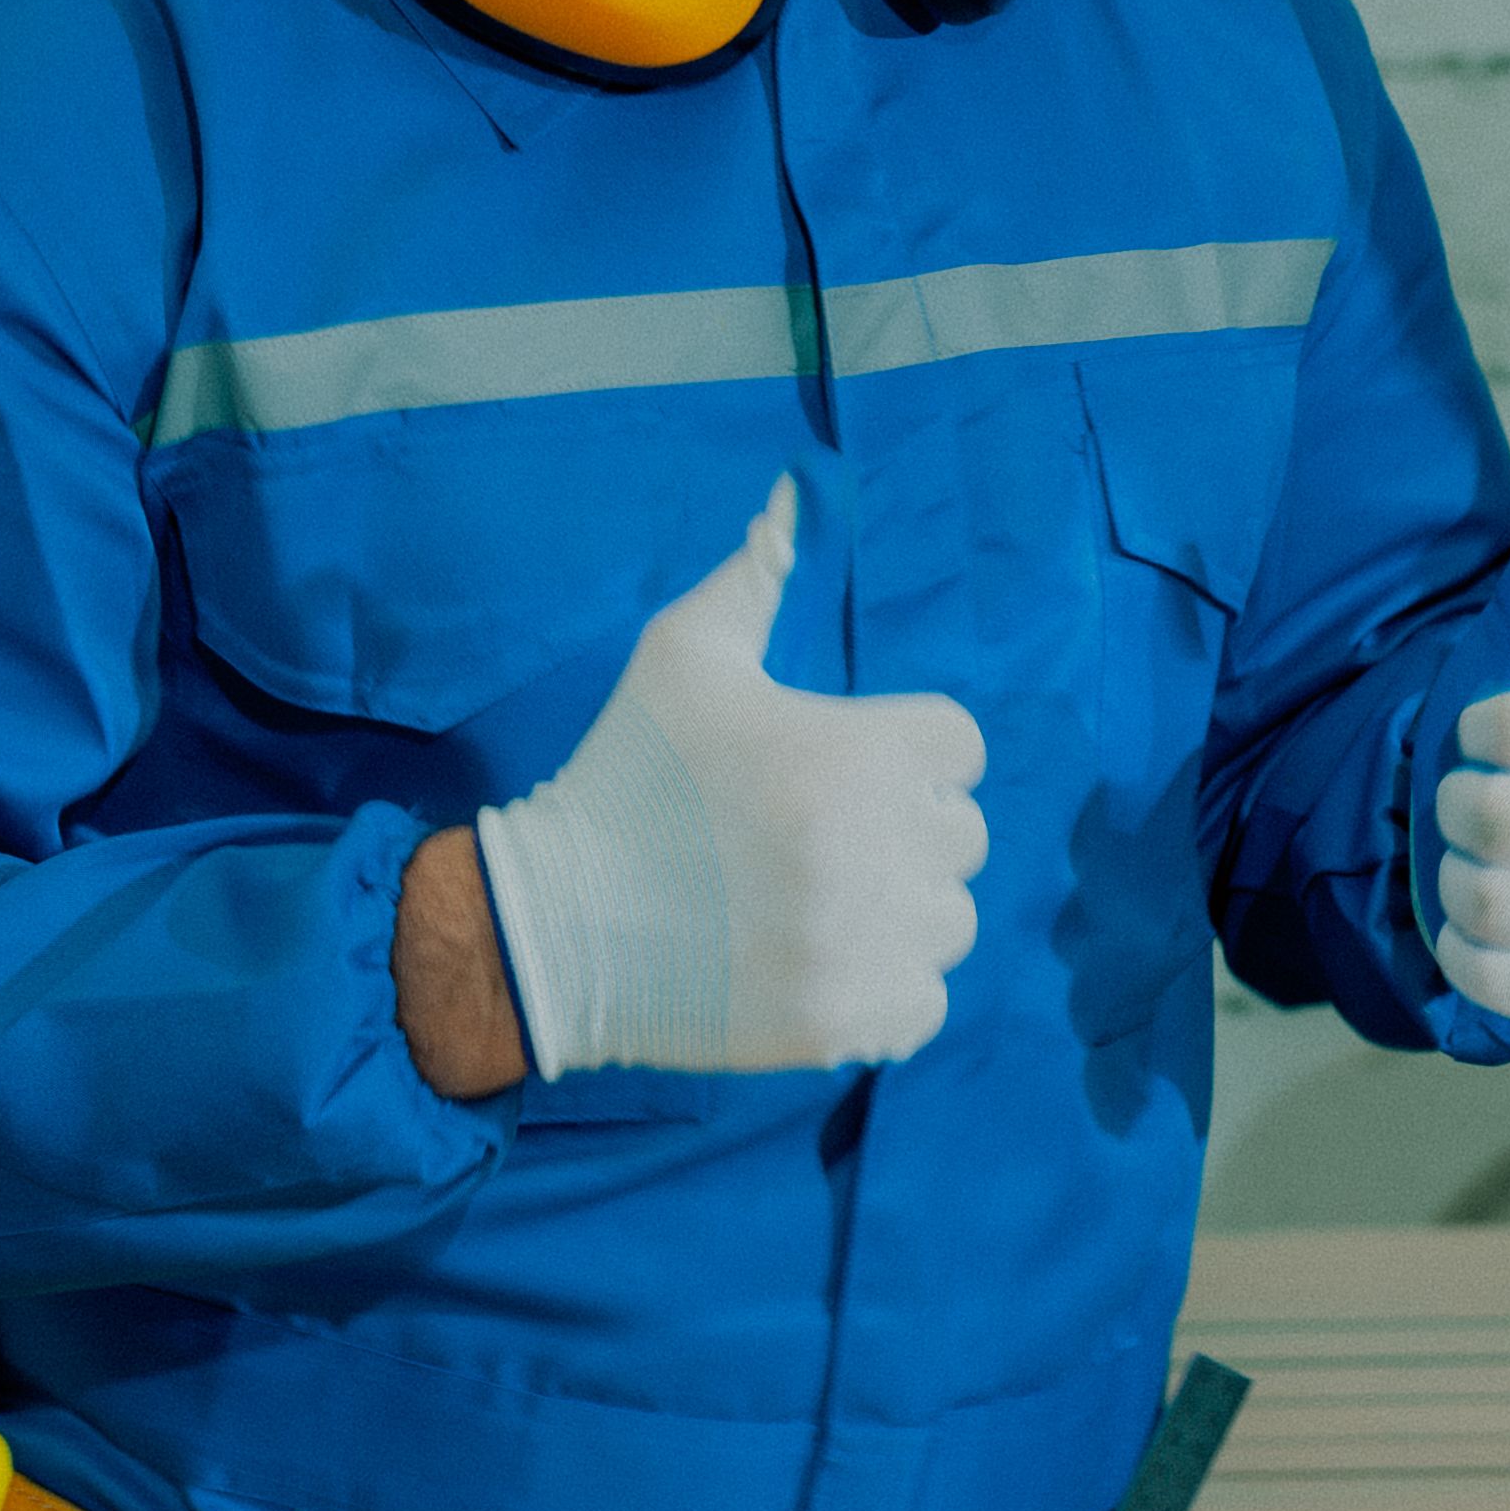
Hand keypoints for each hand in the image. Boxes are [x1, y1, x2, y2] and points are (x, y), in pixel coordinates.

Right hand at [467, 484, 986, 1081]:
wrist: (548, 925)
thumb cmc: (624, 778)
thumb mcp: (682, 657)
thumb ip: (756, 575)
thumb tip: (798, 490)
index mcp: (858, 753)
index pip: (960, 745)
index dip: (907, 754)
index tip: (842, 770)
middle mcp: (878, 847)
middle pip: (961, 834)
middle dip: (902, 832)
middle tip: (816, 841)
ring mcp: (866, 940)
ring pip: (948, 920)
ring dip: (899, 914)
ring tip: (816, 905)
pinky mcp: (847, 1019)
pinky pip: (926, 1002)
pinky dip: (888, 991)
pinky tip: (821, 965)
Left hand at [1423, 442, 1509, 1026]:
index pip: (1503, 729)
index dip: (1470, 731)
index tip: (1491, 734)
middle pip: (1486, 821)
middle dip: (1455, 811)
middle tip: (1482, 807)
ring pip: (1483, 904)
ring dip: (1454, 883)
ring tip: (1485, 866)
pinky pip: (1497, 983)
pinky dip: (1467, 954)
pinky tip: (1488, 927)